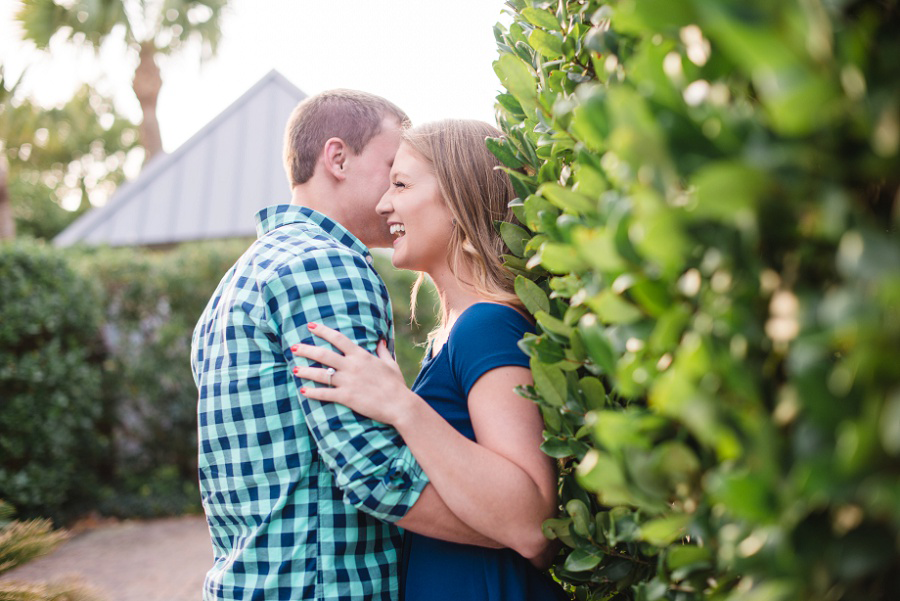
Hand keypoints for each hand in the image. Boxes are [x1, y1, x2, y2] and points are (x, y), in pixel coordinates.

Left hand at [290, 322, 411, 425]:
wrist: (400, 404)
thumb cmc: (396, 385)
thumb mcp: (390, 364)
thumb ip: (382, 351)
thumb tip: (380, 340)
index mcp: (361, 355)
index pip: (338, 339)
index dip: (323, 331)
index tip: (310, 326)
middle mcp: (352, 366)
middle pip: (323, 355)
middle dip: (307, 350)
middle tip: (294, 347)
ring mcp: (348, 381)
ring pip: (321, 374)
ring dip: (306, 371)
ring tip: (294, 369)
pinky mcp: (347, 397)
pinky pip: (325, 394)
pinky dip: (313, 392)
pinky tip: (303, 391)